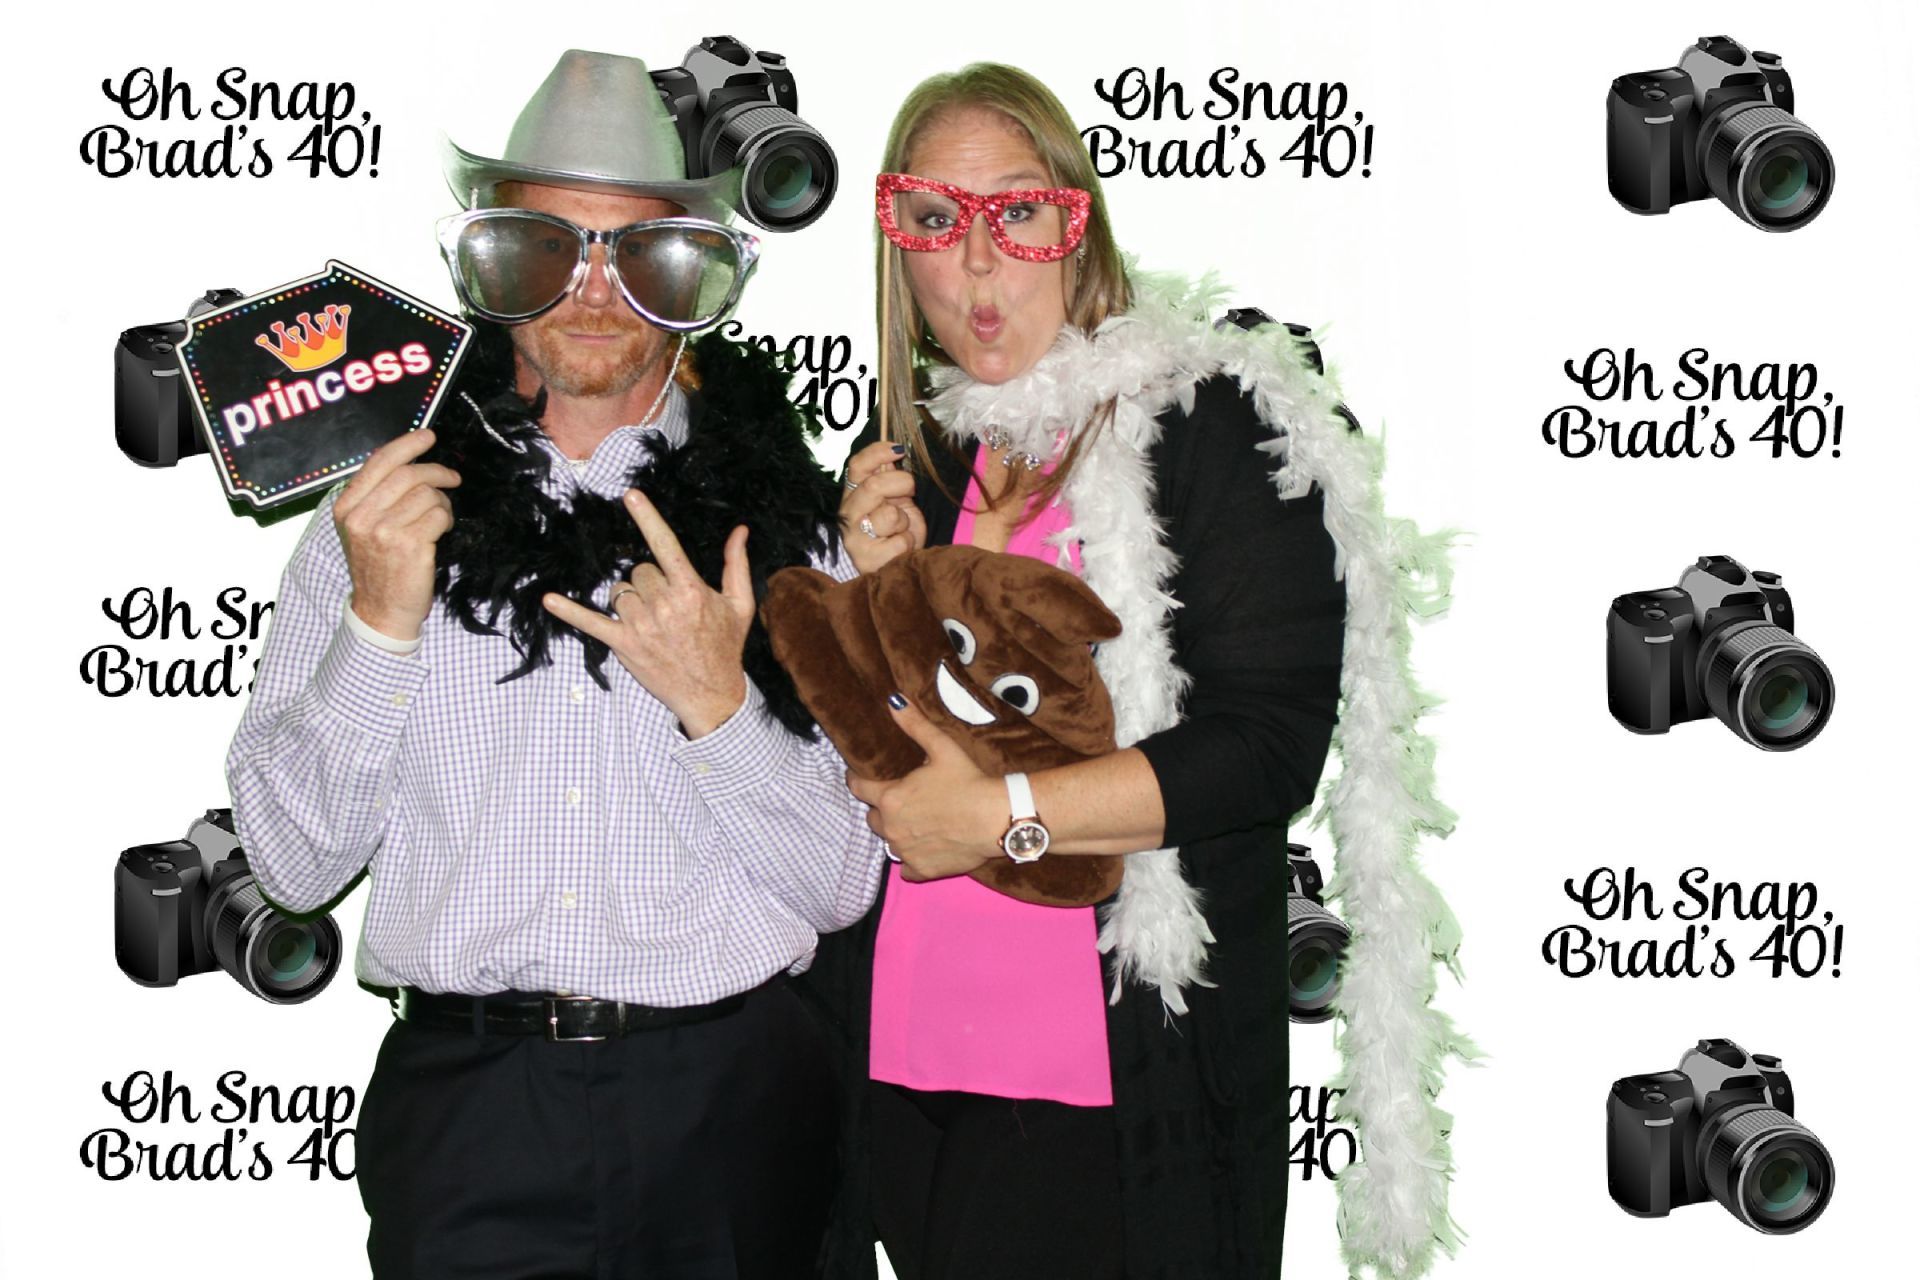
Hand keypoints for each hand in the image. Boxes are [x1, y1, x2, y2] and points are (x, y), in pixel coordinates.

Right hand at [334, 428, 460, 640]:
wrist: (381, 610)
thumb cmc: (379, 567)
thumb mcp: (363, 529)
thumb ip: (378, 497)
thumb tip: (410, 463)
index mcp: (347, 508)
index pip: (378, 462)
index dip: (406, 445)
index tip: (428, 436)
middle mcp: (361, 517)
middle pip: (407, 474)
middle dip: (436, 472)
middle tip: (452, 478)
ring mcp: (384, 531)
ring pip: (427, 495)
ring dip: (442, 502)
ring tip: (439, 517)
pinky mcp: (409, 545)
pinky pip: (439, 515)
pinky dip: (446, 520)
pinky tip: (440, 532)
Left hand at [540, 490, 753, 737]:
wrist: (712, 695)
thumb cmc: (726, 648)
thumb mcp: (740, 605)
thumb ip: (736, 564)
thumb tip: (740, 530)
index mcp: (691, 590)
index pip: (665, 545)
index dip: (648, 518)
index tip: (631, 496)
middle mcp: (664, 605)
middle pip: (639, 571)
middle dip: (650, 582)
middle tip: (668, 606)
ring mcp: (641, 625)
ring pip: (619, 591)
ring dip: (630, 600)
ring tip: (651, 620)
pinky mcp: (624, 644)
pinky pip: (590, 622)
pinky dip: (569, 611)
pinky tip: (550, 599)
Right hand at [840, 441, 925, 574]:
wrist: (896, 565)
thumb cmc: (895, 531)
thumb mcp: (896, 499)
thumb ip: (891, 478)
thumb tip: (894, 450)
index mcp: (853, 494)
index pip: (857, 466)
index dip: (877, 453)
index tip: (899, 450)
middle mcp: (848, 514)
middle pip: (873, 486)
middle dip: (901, 485)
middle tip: (909, 493)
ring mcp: (854, 537)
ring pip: (889, 515)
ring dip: (904, 521)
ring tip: (899, 530)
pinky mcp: (865, 559)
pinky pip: (900, 541)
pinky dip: (908, 543)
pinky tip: (899, 548)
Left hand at [847, 696, 1004, 881]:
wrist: (997, 820)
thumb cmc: (969, 781)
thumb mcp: (942, 747)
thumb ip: (914, 725)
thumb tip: (893, 701)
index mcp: (890, 797)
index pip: (859, 788)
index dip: (857, 780)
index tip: (859, 777)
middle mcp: (892, 827)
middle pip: (873, 818)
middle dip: (882, 808)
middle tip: (901, 800)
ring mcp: (906, 851)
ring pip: (889, 842)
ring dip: (897, 832)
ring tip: (916, 822)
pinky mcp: (922, 869)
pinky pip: (906, 867)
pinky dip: (911, 859)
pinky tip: (923, 848)